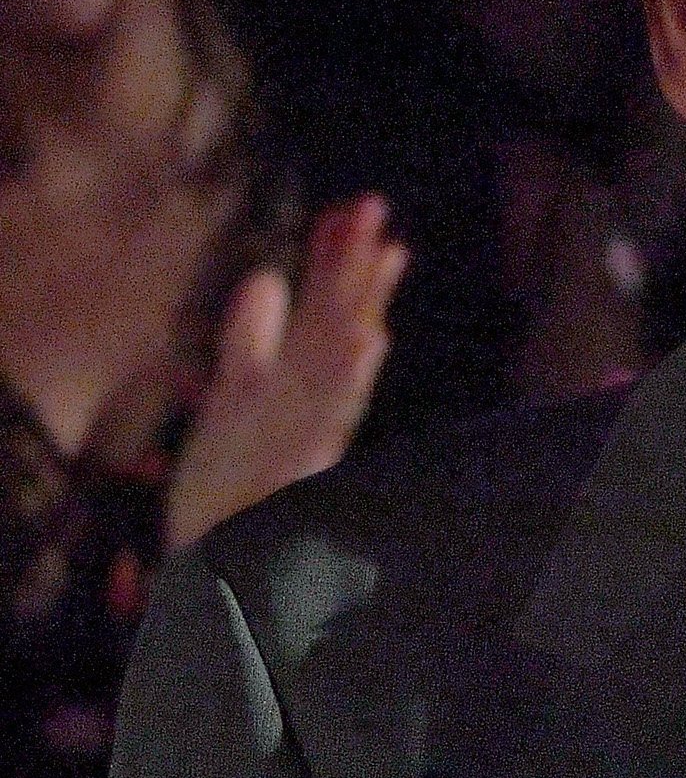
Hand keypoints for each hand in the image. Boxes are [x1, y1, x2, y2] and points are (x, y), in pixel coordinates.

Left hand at [164, 196, 406, 548]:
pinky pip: (320, 431)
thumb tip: (266, 276)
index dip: (338, 263)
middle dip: (355, 273)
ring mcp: (304, 445)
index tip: (357, 209)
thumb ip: (251, 338)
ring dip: (360, 323)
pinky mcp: (290, 481)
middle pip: (338, 331)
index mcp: (298, 387)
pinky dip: (342, 394)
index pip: (325, 314)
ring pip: (338, 374)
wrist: (211, 569)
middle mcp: (309, 411)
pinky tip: (360, 353)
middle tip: (373, 209)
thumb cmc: (227, 486)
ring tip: (381, 266)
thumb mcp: (234, 393)